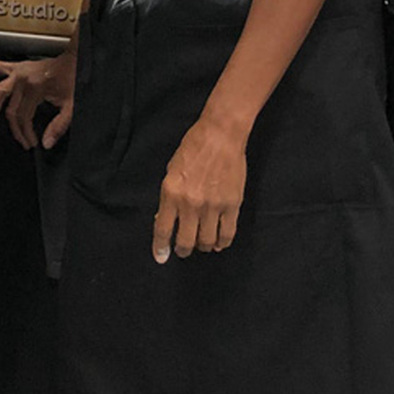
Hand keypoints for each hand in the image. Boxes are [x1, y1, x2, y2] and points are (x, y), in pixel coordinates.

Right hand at [0, 50, 76, 149]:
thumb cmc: (71, 81)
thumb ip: (59, 126)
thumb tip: (46, 142)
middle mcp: (23, 79)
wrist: (72, 61)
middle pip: (10, 109)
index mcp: (35, 88)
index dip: (26, 133)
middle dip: (14, 128)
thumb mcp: (71, 106)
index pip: (23, 117)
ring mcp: (17, 71)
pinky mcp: (16, 66)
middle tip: (20, 140)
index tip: (31, 142)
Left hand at [152, 117, 247, 261]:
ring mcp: (213, 206)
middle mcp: (191, 203)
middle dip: (183, 250)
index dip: (161, 247)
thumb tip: (167, 220)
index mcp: (171, 192)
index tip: (161, 257)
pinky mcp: (232, 205)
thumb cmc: (192, 149)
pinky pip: (227, 234)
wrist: (220, 136)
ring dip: (203, 246)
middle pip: (186, 242)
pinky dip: (222, 243)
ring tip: (201, 243)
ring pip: (207, 241)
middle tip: (183, 250)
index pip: (163, 229)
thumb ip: (169, 197)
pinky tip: (218, 242)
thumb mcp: (171, 171)